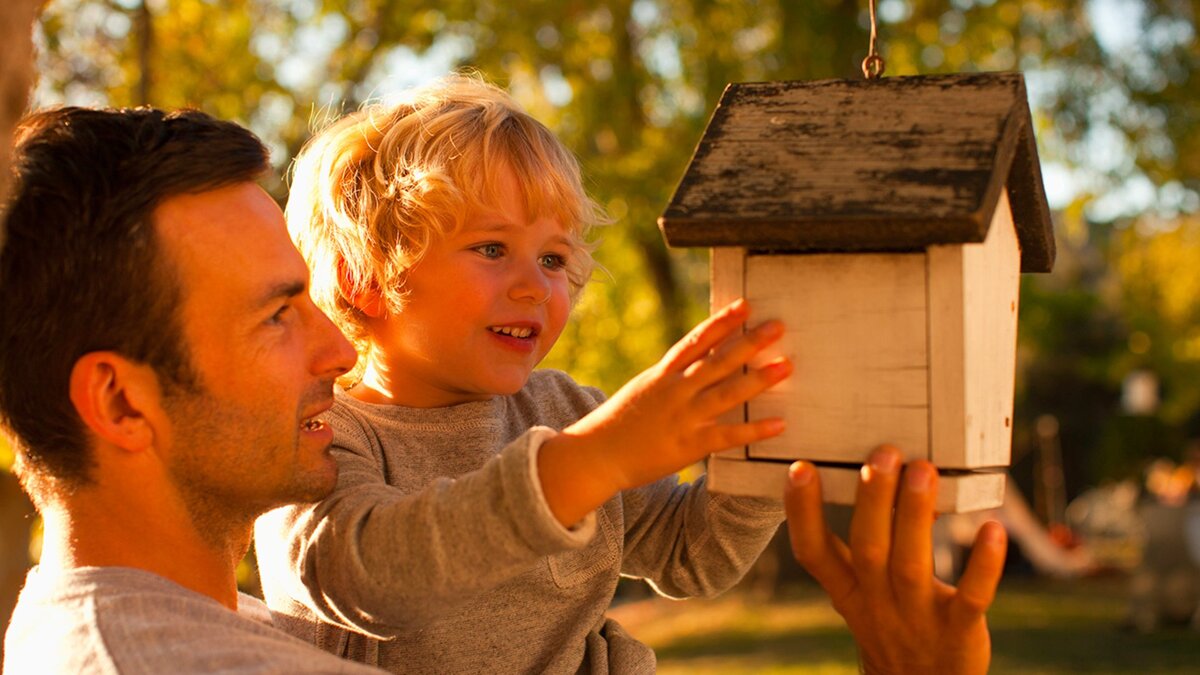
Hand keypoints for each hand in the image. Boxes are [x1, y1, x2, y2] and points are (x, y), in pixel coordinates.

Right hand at [538, 299, 789, 525]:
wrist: (593, 456)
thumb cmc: (617, 424)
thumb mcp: (642, 391)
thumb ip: (669, 378)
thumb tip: (695, 363)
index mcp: (662, 375)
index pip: (696, 340)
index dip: (722, 321)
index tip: (745, 305)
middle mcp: (674, 391)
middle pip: (717, 361)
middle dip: (749, 343)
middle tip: (778, 327)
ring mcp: (682, 418)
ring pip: (726, 393)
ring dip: (758, 380)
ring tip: (786, 366)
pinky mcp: (688, 446)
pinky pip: (727, 436)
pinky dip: (753, 430)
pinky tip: (779, 424)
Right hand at [784, 447, 1006, 674]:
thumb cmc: (892, 623)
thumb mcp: (860, 593)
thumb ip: (861, 544)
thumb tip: (868, 473)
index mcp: (847, 591)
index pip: (813, 552)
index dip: (802, 512)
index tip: (800, 468)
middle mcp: (877, 602)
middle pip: (868, 549)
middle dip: (872, 500)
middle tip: (883, 454)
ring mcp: (917, 617)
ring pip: (911, 564)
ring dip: (915, 515)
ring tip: (923, 470)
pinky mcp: (960, 631)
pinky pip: (971, 597)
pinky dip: (983, 565)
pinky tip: (993, 528)